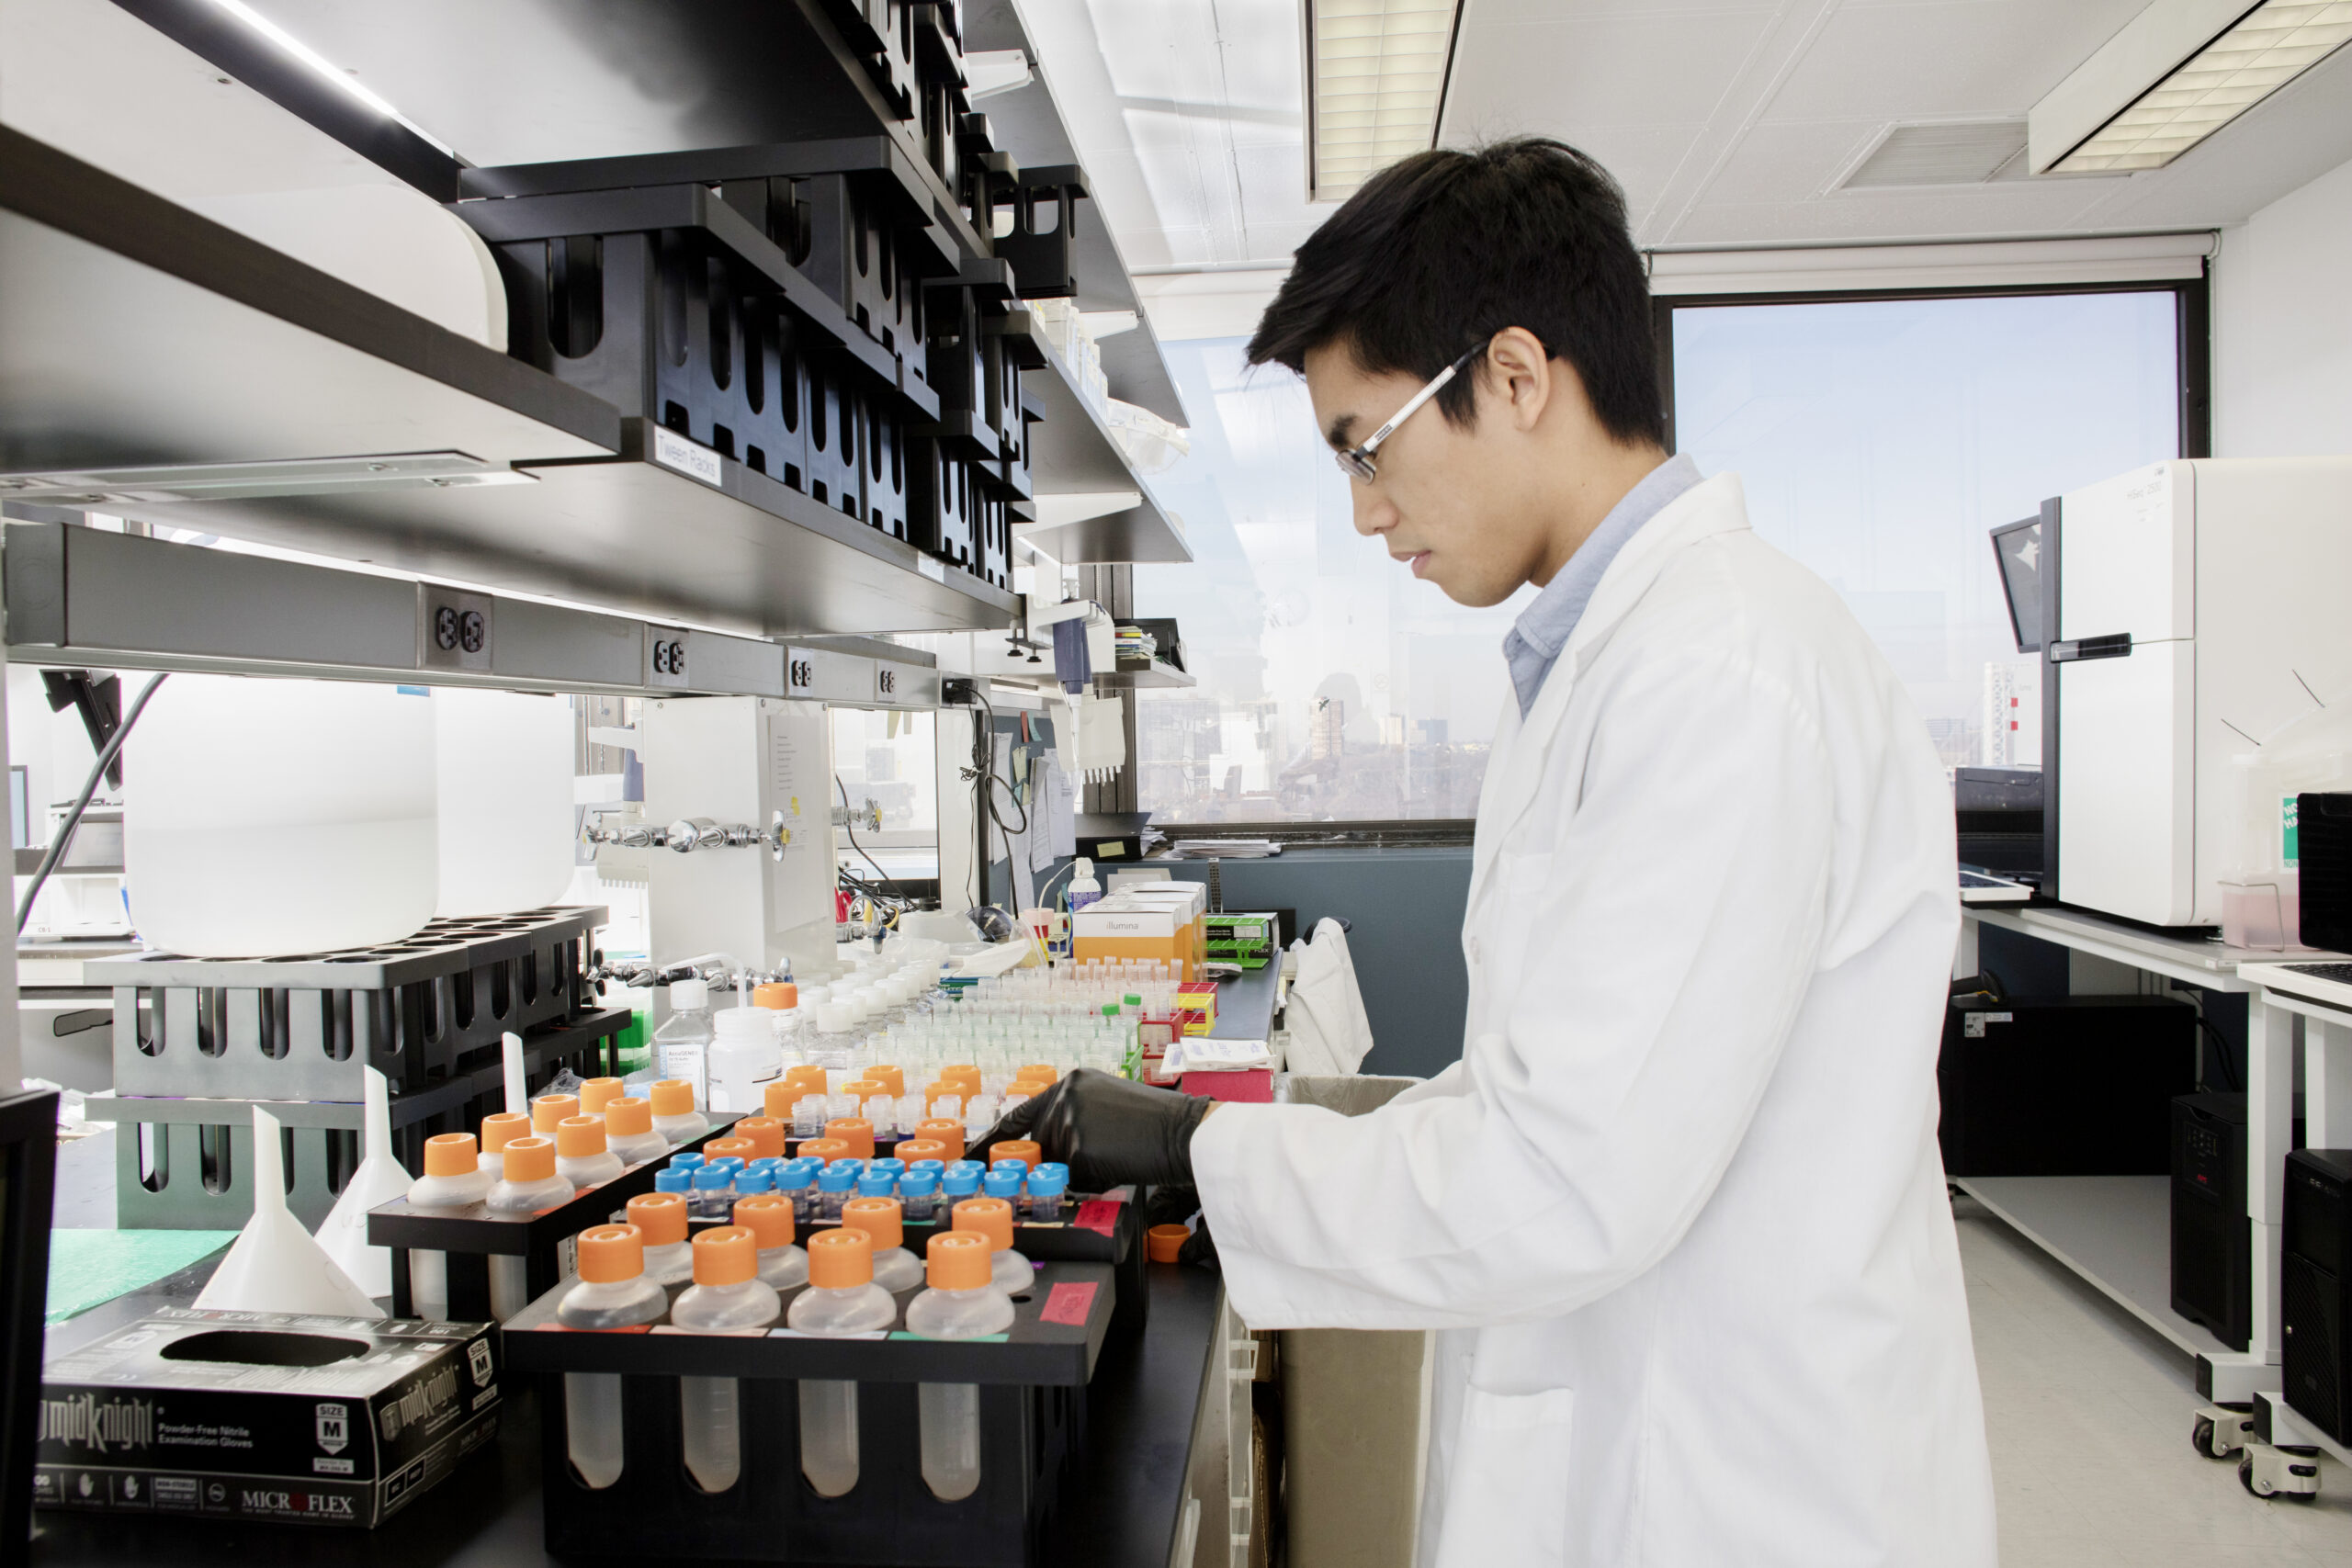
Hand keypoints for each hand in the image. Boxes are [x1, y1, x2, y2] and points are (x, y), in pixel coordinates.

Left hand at [976, 1068, 1213, 1191]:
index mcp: (1071, 1083)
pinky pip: (1074, 1181)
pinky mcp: (1078, 1149)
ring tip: (1118, 1154)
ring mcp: (1069, 1122)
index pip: (1019, 1116)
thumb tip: (1043, 1151)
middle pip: (1037, 1146)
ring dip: (1081, 1172)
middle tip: (1098, 1158)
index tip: (970, 1159)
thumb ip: (1071, 1118)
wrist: (1185, 1131)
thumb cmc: (1154, 1122)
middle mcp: (1064, 1097)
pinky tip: (1119, 1165)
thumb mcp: (1107, 1103)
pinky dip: (1094, 1182)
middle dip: (1055, 1163)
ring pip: (1056, 1166)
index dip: (993, 1141)